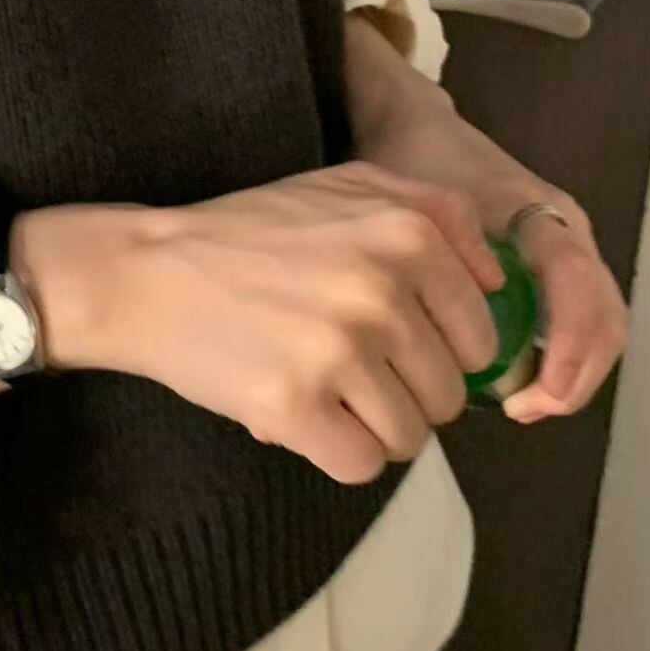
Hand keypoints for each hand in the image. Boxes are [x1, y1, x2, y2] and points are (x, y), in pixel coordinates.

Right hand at [100, 164, 503, 485]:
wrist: (147, 274)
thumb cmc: (249, 235)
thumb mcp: (350, 185)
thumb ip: (439, 215)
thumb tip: (502, 282)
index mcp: (410, 232)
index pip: (482, 337)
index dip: (439, 351)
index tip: (389, 341)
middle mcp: (383, 288)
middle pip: (449, 394)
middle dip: (405, 394)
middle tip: (344, 368)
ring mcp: (340, 349)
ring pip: (411, 437)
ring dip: (372, 429)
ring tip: (323, 390)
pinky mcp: (296, 405)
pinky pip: (362, 465)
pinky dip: (337, 454)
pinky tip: (301, 415)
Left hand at [345, 18, 628, 423]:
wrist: (418, 125)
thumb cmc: (413, 165)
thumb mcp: (409, 208)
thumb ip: (410, 261)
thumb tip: (400, 349)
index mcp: (535, 213)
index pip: (573, 284)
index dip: (567, 345)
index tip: (536, 393)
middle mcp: (565, 231)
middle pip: (604, 315)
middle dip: (576, 373)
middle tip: (525, 409)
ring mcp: (567, 248)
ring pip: (600, 324)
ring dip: (571, 373)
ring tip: (520, 406)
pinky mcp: (556, 266)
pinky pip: (581, 321)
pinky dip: (562, 361)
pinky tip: (516, 387)